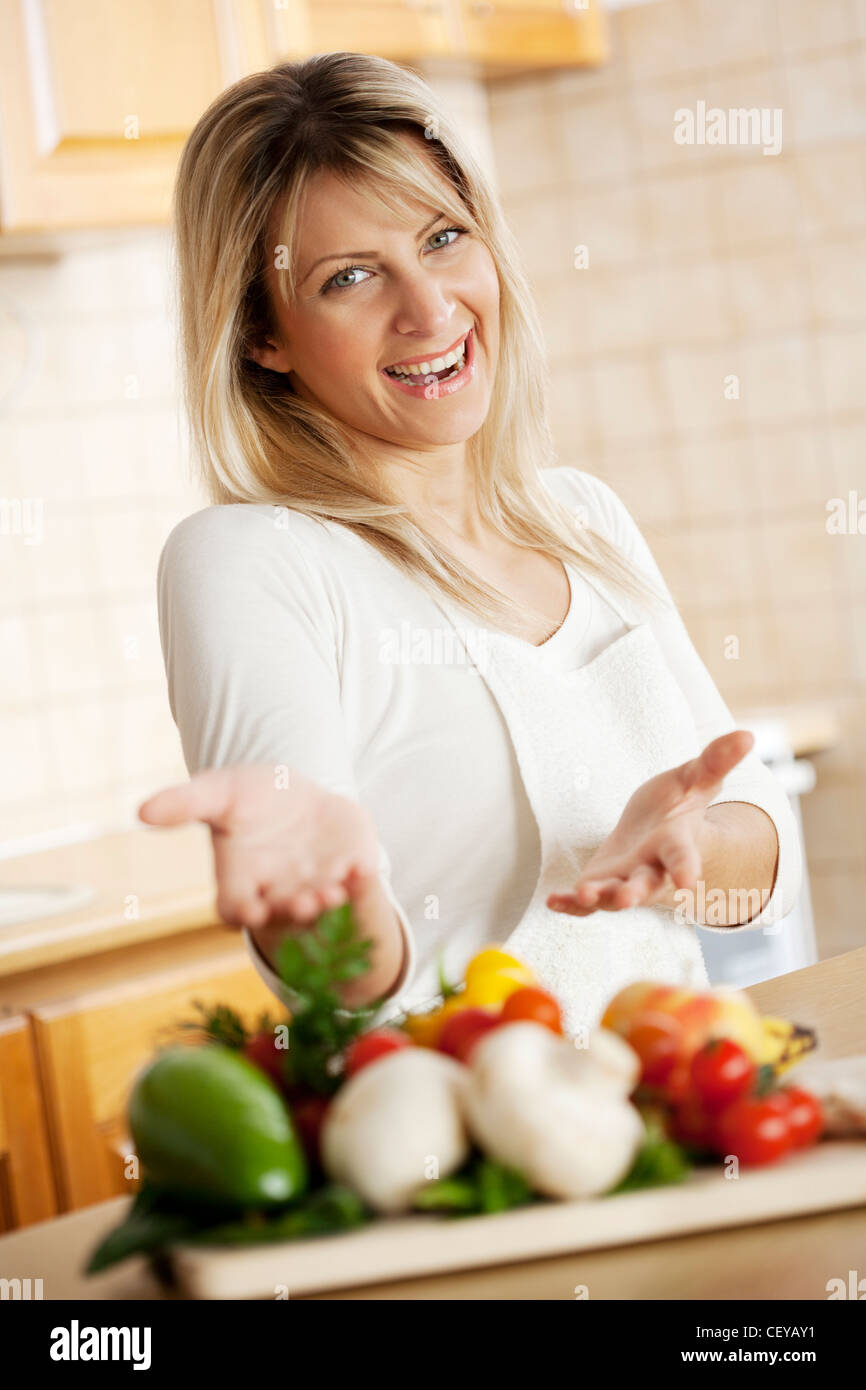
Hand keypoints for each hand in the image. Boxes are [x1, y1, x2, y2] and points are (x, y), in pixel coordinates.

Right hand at [139, 765, 404, 1003]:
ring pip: (323, 906)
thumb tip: (140, 810)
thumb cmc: (249, 797)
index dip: (241, 913)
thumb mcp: (218, 792)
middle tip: (303, 902)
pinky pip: (360, 883)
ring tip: (332, 892)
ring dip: (329, 903)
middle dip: (295, 910)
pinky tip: (362, 869)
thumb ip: (185, 803)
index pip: (234, 909)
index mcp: (242, 882)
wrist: (300, 792)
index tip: (250, 908)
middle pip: (284, 913)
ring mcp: (318, 886)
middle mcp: (280, 893)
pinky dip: (363, 880)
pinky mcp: (352, 871)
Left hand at [546, 730, 754, 916]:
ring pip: (612, 896)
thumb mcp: (694, 779)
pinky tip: (553, 902)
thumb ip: (715, 761)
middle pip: (645, 884)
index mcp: (676, 844)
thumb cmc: (677, 806)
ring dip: (598, 898)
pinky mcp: (602, 885)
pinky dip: (571, 905)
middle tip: (626, 899)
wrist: (656, 831)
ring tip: (582, 894)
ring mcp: (625, 881)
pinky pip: (586, 902)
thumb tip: (747, 735)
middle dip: (634, 892)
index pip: (681, 856)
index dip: (684, 867)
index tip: (687, 881)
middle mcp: (652, 869)